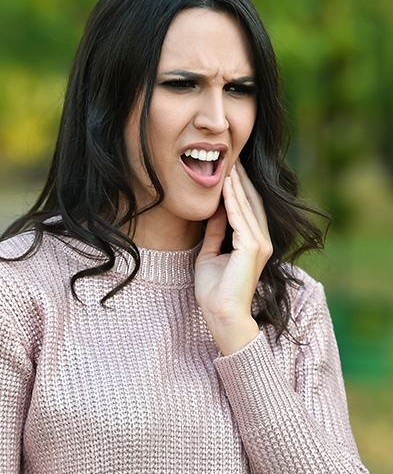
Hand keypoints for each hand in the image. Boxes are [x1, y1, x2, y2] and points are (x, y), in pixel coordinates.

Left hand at [195, 160, 272, 354]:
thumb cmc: (215, 291)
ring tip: (228, 164)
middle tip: (232, 158)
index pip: (247, 209)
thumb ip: (216, 233)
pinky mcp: (252, 248)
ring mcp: (260, 244)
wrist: (221, 314)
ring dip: (236, 185)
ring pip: (246, 207)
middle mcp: (262, 241)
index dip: (238, 189)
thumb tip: (213, 213)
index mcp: (254, 244)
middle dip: (241, 181)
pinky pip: (240, 218)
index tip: (229, 170)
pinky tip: (225, 185)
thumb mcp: (211, 254)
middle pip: (251, 203)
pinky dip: (232, 200)